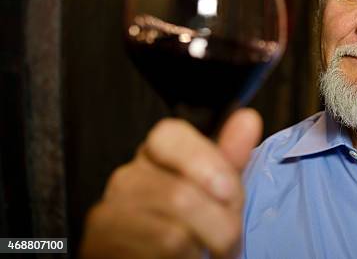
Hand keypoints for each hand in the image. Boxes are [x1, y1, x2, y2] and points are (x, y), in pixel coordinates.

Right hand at [80, 108, 261, 258]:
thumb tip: (248, 118)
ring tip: (208, 252)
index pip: (169, 134)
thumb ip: (229, 157)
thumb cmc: (191, 225)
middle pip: (179, 194)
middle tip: (230, 239)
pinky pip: (158, 256)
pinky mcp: (100, 247)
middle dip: (220, 223)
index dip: (206, 163)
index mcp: (155, 154)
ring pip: (172, 234)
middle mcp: (126, 178)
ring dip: (203, 249)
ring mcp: (108, 214)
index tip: (230, 193)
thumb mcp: (217, 189)